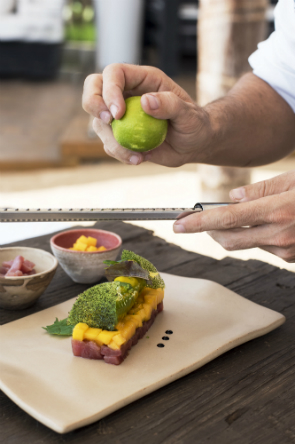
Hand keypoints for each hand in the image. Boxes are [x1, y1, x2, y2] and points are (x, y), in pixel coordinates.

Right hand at [82, 63, 211, 166]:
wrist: (194, 144)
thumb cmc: (195, 123)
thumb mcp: (189, 114)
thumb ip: (170, 105)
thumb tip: (146, 102)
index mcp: (142, 80)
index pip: (114, 74)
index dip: (109, 90)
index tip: (118, 113)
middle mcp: (126, 94)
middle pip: (93, 88)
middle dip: (92, 104)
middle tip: (107, 122)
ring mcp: (121, 116)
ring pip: (98, 123)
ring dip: (111, 141)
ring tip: (137, 155)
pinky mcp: (121, 136)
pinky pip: (108, 144)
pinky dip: (119, 154)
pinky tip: (139, 159)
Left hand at [173, 171, 294, 262]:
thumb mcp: (294, 180)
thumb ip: (262, 189)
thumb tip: (233, 197)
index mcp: (278, 210)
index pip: (228, 218)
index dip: (199, 223)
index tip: (179, 225)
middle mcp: (279, 235)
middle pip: (229, 239)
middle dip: (210, 230)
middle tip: (198, 221)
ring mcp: (285, 250)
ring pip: (246, 243)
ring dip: (238, 230)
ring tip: (254, 212)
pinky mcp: (290, 259)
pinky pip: (263, 247)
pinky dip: (257, 235)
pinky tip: (271, 223)